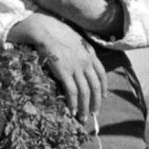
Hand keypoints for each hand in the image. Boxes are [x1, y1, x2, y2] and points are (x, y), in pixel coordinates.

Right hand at [7, 12, 106, 126]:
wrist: (45, 30)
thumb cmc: (57, 34)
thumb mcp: (76, 40)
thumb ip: (82, 51)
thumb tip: (83, 62)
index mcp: (90, 54)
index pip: (102, 74)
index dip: (104, 88)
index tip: (103, 97)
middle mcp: (86, 62)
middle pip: (96, 86)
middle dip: (96, 102)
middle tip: (94, 113)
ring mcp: (76, 67)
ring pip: (86, 92)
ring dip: (85, 107)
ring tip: (82, 117)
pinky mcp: (64, 72)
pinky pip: (72, 92)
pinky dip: (73, 103)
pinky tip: (72, 111)